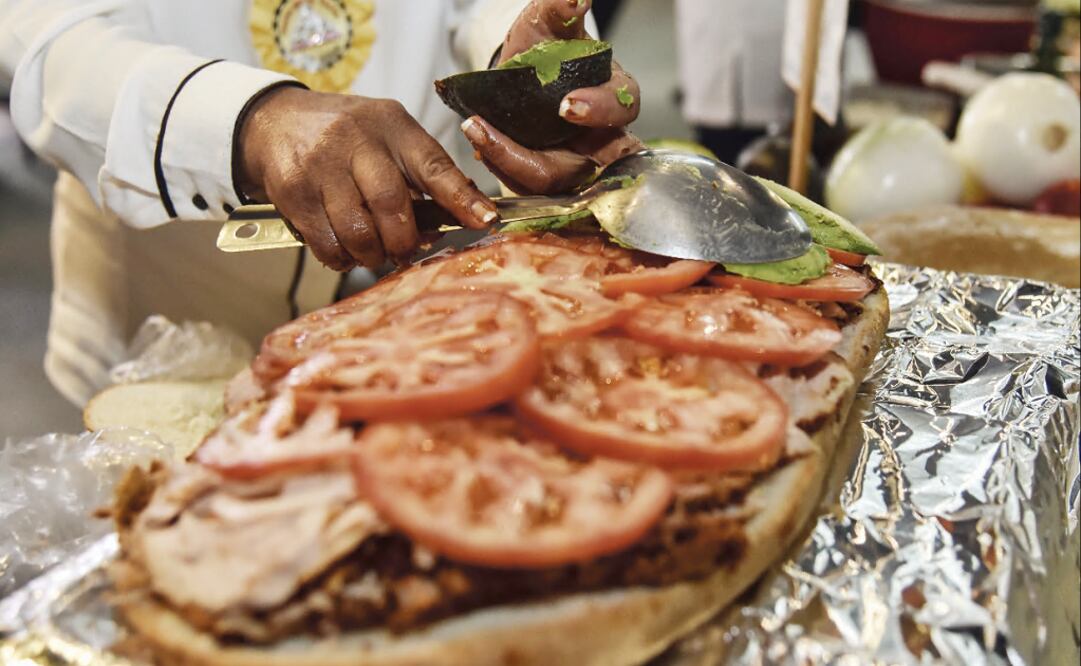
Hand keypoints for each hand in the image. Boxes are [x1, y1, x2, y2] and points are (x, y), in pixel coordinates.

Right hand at [237, 86, 497, 269]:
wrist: (274, 122)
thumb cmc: (348, 137)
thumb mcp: (388, 135)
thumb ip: (422, 171)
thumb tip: (463, 217)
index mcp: (393, 126)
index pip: (434, 164)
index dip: (462, 197)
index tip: (486, 220)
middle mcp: (357, 141)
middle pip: (392, 205)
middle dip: (404, 241)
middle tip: (405, 252)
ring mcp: (321, 166)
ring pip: (358, 232)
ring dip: (372, 255)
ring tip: (374, 252)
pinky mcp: (293, 193)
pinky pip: (327, 244)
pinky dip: (342, 258)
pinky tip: (345, 249)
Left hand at [461, 0, 643, 193]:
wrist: (513, 71)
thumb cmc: (541, 46)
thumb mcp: (546, 22)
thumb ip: (560, 9)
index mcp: (614, 94)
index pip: (623, 106)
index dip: (600, 110)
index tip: (567, 105)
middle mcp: (603, 136)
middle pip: (599, 164)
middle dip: (562, 163)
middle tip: (514, 147)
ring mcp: (576, 161)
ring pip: (557, 180)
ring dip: (514, 161)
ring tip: (479, 133)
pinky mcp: (546, 176)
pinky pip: (528, 184)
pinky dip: (502, 165)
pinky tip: (479, 144)